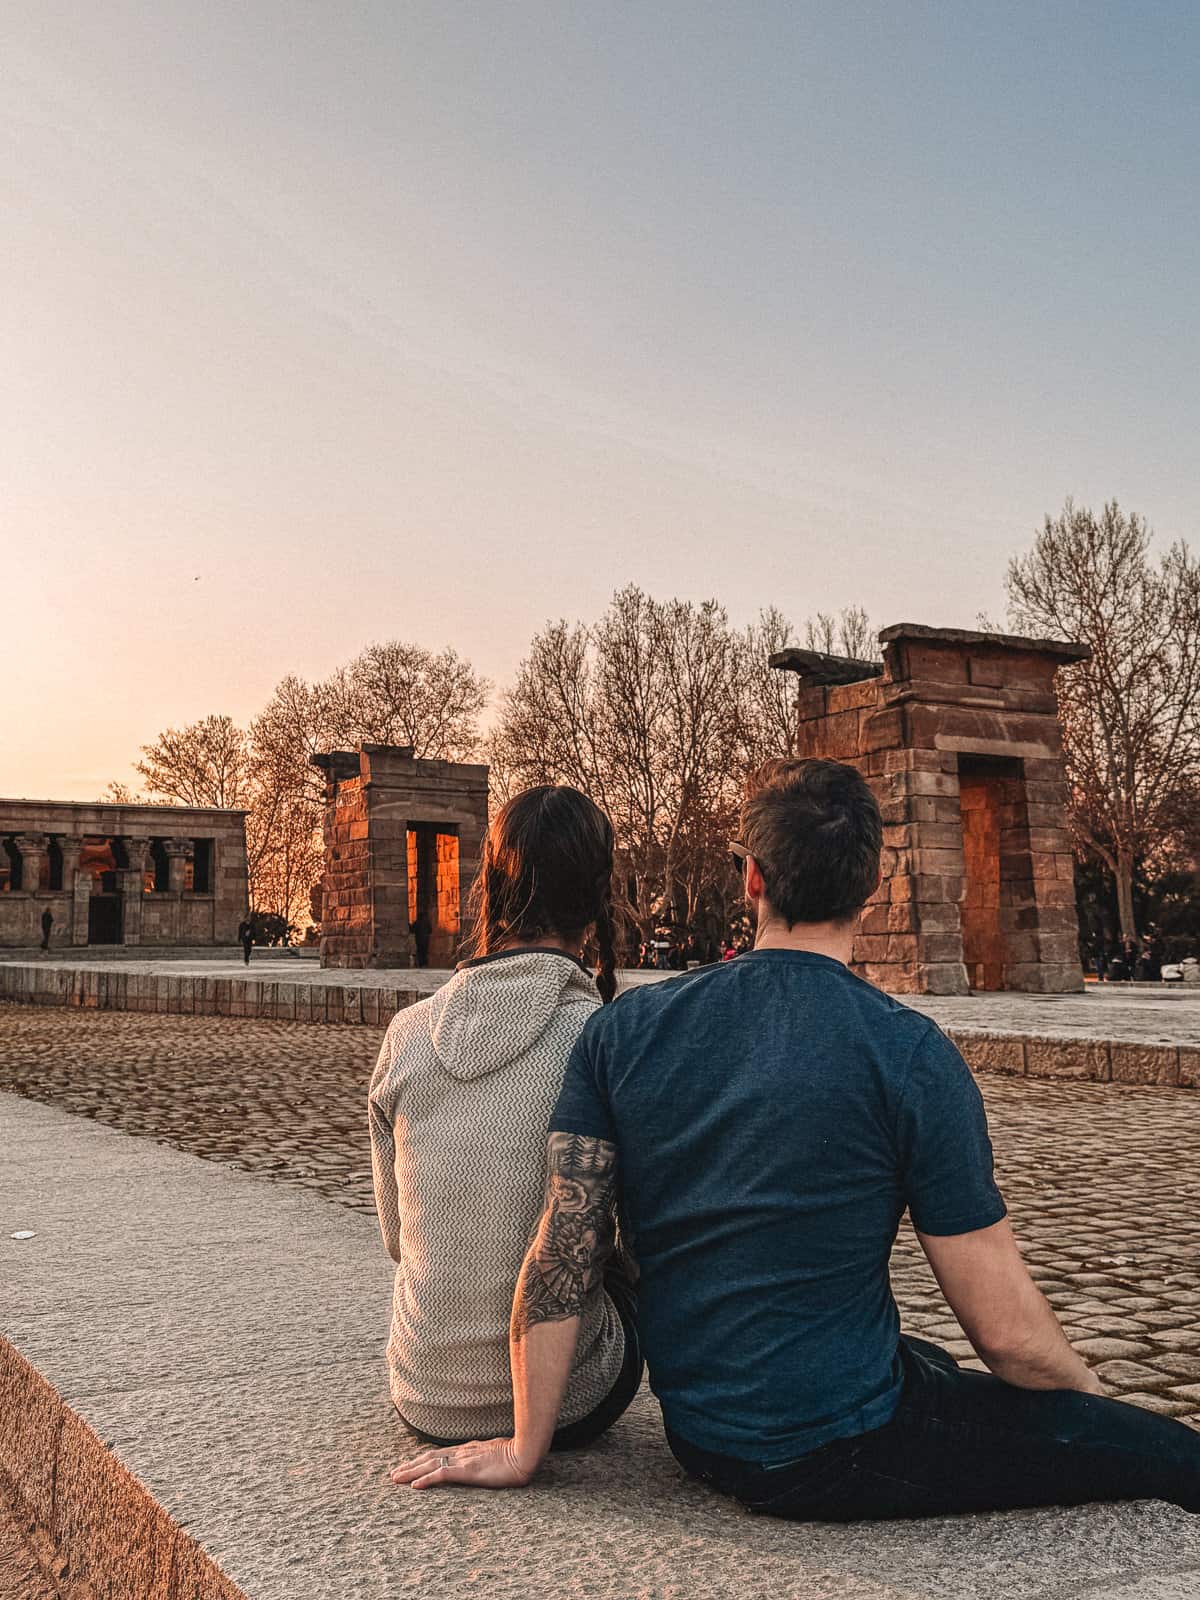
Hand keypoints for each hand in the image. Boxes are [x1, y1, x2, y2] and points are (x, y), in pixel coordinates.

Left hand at [388, 1437, 537, 1490]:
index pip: (441, 1454)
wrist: (526, 1454)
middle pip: (430, 1457)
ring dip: (411, 1471)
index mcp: (469, 1450)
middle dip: (411, 1465)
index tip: (410, 1465)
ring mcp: (464, 1460)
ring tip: (396, 1478)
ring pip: (430, 1464)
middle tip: (394, 1473)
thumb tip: (483, 1461)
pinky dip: (425, 1479)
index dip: (423, 1460)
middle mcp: (463, 1452)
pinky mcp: (467, 1470)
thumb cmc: (518, 1455)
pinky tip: (414, 1486)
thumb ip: (487, 1457)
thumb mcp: (498, 1456)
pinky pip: (442, 1474)